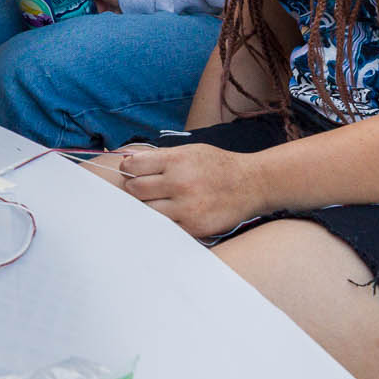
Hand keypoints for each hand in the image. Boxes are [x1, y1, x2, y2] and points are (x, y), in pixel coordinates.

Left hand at [115, 143, 266, 237]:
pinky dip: (164, 220)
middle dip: (135, 187)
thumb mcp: (189, 151)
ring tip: (158, 200)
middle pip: (135, 189)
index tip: (131, 171)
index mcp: (176, 161)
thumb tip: (127, 159)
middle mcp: (179, 184)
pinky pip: (165, 225)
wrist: (252, 185)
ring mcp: (186, 208)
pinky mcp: (193, 227)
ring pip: (147, 210)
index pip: (133, 166)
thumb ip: (158, 157)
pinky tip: (171, 212)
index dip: (128, 168)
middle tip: (143, 187)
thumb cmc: (217, 166)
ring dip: (147, 206)